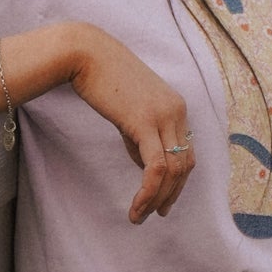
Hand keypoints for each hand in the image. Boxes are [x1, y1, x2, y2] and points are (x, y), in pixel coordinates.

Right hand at [67, 27, 195, 224]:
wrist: (85, 55)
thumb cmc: (102, 78)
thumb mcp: (130, 110)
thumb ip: (142, 135)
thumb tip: (147, 165)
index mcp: (176, 106)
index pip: (186, 153)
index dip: (177, 182)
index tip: (163, 201)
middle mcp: (177, 111)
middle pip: (185, 165)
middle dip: (171, 194)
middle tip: (154, 214)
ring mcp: (164, 116)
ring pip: (173, 171)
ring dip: (158, 199)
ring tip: (140, 216)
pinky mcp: (146, 122)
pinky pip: (156, 168)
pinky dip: (149, 192)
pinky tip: (136, 206)